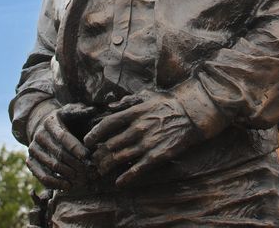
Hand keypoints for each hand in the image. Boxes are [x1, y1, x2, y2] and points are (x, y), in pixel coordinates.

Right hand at [27, 103, 94, 189]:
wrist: (41, 125)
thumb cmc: (63, 119)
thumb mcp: (71, 111)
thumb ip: (82, 111)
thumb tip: (94, 110)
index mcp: (50, 122)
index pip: (63, 136)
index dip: (75, 147)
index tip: (87, 156)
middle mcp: (39, 135)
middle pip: (58, 153)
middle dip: (74, 163)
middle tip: (88, 171)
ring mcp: (33, 149)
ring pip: (51, 166)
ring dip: (67, 174)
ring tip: (81, 179)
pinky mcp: (30, 161)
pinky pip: (41, 176)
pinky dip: (55, 183)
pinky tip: (68, 186)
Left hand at [84, 91, 200, 187]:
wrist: (190, 114)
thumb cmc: (167, 105)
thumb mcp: (147, 97)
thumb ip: (128, 102)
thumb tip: (110, 106)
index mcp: (134, 112)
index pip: (107, 124)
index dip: (94, 134)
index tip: (87, 141)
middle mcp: (138, 128)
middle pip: (110, 144)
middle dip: (99, 154)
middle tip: (94, 159)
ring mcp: (147, 143)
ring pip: (120, 157)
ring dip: (107, 166)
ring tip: (101, 170)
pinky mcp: (156, 155)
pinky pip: (137, 169)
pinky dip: (125, 177)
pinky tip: (119, 181)